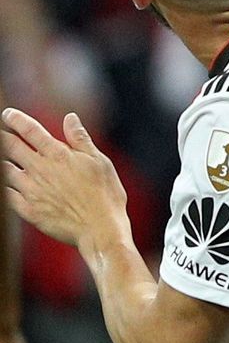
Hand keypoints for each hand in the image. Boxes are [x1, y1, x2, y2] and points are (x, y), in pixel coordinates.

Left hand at [1, 111, 127, 252]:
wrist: (99, 228)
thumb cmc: (105, 193)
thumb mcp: (99, 161)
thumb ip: (80, 139)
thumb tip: (69, 117)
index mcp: (59, 155)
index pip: (32, 131)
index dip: (17, 120)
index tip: (7, 114)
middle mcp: (41, 170)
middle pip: (12, 148)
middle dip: (2, 138)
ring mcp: (31, 191)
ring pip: (5, 171)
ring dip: (1, 161)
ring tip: (0, 156)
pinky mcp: (28, 210)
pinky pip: (7, 195)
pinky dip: (3, 187)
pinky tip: (4, 184)